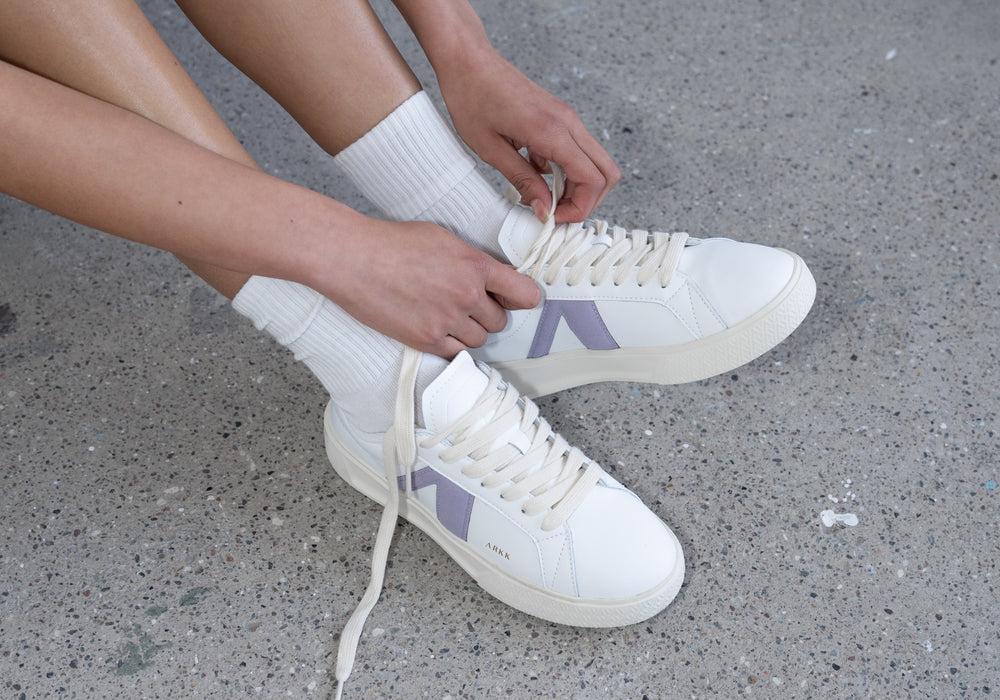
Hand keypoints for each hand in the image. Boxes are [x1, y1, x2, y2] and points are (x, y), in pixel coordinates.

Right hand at [323, 218, 539, 357]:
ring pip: (478, 340)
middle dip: (487, 315)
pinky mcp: (426, 340)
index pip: (524, 293)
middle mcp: (467, 295)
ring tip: (445, 316)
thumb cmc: (392, 243)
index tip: (519, 300)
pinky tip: (436, 330)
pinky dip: (449, 345)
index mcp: (475, 266)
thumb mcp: (443, 238)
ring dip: (468, 332)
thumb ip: (472, 260)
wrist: (353, 259)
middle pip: (499, 322)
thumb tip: (491, 277)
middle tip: (467, 306)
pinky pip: (454, 353)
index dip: (523, 298)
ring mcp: (447, 320)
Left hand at [437, 45, 620, 223]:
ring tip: (543, 195)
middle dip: (587, 200)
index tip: (554, 218)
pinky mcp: (560, 117)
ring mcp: (567, 118)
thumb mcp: (491, 150)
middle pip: (606, 173)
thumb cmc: (472, 98)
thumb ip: (523, 181)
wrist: (468, 60)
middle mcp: (568, 123)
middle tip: (556, 212)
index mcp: (553, 132)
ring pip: (595, 162)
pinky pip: (578, 150)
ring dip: (577, 186)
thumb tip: (545, 210)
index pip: (592, 180)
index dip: (580, 208)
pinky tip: (535, 172)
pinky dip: (566, 169)